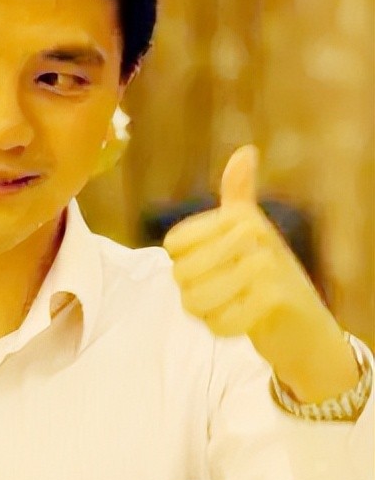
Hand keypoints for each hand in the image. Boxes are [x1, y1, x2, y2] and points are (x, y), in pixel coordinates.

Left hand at [163, 145, 358, 402]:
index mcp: (240, 215)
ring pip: (195, 299)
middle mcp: (253, 233)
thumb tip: (246, 151)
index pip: (174, 245)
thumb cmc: (268, 278)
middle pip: (180, 274)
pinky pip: (218, 322)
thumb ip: (238, 196)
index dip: (185, 265)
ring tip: (235, 304)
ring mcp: (265, 265)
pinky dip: (226, 328)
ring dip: (209, 312)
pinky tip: (248, 320)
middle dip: (196, 293)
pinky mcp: (271, 300)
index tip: (217, 267)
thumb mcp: (249, 232)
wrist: (306, 325)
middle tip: (229, 292)